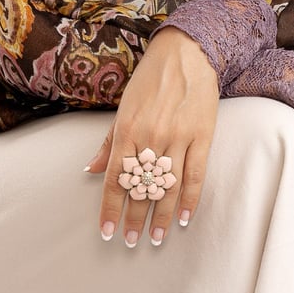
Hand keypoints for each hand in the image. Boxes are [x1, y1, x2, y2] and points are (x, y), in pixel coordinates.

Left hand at [85, 27, 218, 247]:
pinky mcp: (202, 135)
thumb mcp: (124, 106)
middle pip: (141, 188)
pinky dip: (190, 200)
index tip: (108, 232)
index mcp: (127, 129)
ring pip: (168, 187)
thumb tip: (91, 170)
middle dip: (135, 217)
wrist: (186, 52)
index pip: (116, 179)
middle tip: (132, 240)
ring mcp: (178, 137)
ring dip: (161, 216)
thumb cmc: (150, 78)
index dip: (111, 208)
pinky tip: (184, 218)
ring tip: (155, 236)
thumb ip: (109, 141)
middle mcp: (151, 136)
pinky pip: (196, 176)